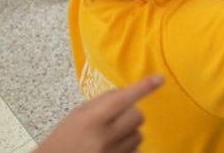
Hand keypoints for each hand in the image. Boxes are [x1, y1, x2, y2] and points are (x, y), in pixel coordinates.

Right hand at [35, 74, 162, 152]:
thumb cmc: (64, 138)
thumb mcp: (78, 115)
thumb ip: (103, 102)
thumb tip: (130, 91)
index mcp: (91, 120)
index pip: (121, 100)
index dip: (142, 88)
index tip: (159, 78)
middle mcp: (104, 138)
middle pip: (138, 116)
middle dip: (130, 115)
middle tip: (116, 120)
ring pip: (139, 135)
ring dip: (130, 133)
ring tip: (110, 138)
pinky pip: (137, 151)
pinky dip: (129, 149)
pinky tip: (113, 149)